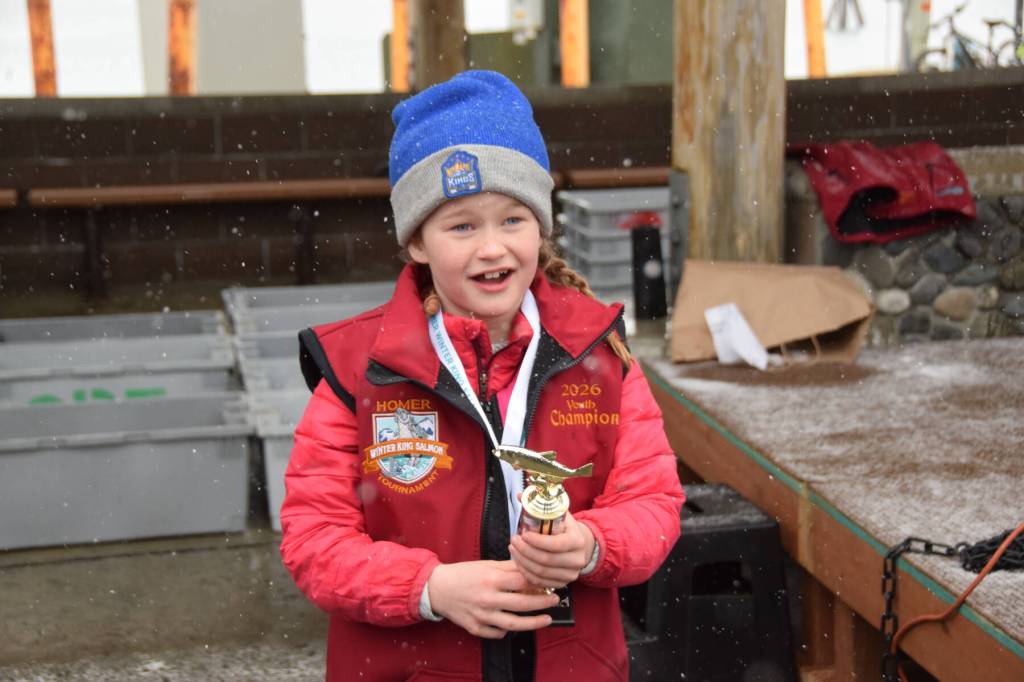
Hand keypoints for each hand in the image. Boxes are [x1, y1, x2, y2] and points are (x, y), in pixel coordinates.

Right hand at [426, 560, 559, 638]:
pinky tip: (516, 625)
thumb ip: (508, 566)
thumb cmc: (463, 574)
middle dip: (543, 603)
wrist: (437, 589)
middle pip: (523, 604)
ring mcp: (482, 616)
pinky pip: (498, 633)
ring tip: (546, 619)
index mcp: (491, 579)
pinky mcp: (476, 628)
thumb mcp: (486, 564)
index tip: (548, 581)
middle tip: (554, 600)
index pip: (522, 582)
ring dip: (534, 623)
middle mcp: (487, 599)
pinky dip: (509, 631)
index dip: (538, 581)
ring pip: (514, 625)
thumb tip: (530, 566)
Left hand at [509, 511, 594, 588]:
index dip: (536, 541)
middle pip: (546, 560)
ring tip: (513, 550)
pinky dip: (527, 573)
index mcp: (577, 540)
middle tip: (513, 541)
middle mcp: (577, 559)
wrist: (581, 545)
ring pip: (541, 573)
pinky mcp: (563, 583)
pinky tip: (519, 562)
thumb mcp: (558, 513)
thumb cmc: (565, 528)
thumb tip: (520, 495)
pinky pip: (541, 582)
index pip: (556, 544)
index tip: (523, 534)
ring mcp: (571, 574)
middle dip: (525, 551)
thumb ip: (540, 504)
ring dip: (523, 562)